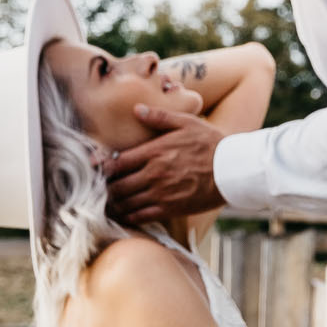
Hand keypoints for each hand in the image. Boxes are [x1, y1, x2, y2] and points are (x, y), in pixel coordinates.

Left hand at [105, 106, 226, 224]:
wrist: (232, 170)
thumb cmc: (211, 144)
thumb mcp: (186, 123)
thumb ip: (159, 117)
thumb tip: (137, 109)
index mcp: (154, 152)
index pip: (116, 162)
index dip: (101, 168)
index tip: (93, 170)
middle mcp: (153, 174)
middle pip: (117, 185)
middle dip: (105, 188)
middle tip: (98, 190)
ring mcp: (161, 193)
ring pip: (127, 203)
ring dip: (115, 204)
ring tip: (109, 203)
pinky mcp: (171, 208)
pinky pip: (142, 216)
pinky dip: (130, 216)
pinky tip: (126, 214)